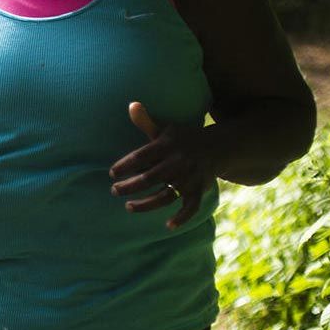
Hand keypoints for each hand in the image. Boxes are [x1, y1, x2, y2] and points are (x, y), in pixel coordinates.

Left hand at [108, 101, 215, 228]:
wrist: (218, 146)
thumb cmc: (183, 139)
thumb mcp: (165, 129)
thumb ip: (146, 122)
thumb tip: (131, 104)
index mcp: (167, 146)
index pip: (140, 157)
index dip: (124, 166)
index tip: (111, 173)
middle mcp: (178, 162)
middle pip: (149, 178)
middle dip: (129, 186)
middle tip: (115, 190)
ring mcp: (189, 178)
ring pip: (165, 195)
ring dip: (146, 204)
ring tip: (128, 207)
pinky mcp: (198, 190)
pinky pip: (191, 207)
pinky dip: (182, 217)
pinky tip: (168, 225)